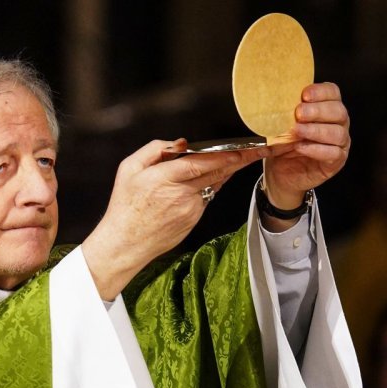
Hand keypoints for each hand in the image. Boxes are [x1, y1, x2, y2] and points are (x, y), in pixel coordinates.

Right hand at [82, 137, 260, 299]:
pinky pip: (205, 198)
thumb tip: (181, 143)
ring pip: (213, 184)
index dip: (224, 156)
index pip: (200, 164)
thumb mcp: (128, 169)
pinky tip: (208, 180)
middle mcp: (180, 194)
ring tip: (243, 158)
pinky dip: (209, 186)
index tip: (243, 149)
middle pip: (216, 173)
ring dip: (228, 171)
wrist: (125, 243)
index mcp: (163, 178)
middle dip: (241, 160)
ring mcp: (189, 209)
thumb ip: (155, 150)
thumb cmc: (125, 206)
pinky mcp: (193, 219)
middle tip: (261, 150)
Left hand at [261, 81, 349, 216]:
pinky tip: (301, 147)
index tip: (304, 95)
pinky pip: (333, 154)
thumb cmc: (284, 144)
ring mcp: (340, 143)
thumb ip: (284, 113)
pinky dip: (317, 149)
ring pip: (337, 133)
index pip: (333, 92)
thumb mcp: (281, 125)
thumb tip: (274, 102)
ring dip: (316, 130)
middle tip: (299, 113)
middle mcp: (338, 123)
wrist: (280, 172)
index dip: (321, 91)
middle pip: (338, 111)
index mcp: (327, 107)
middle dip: (318, 111)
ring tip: (298, 131)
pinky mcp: (336, 161)